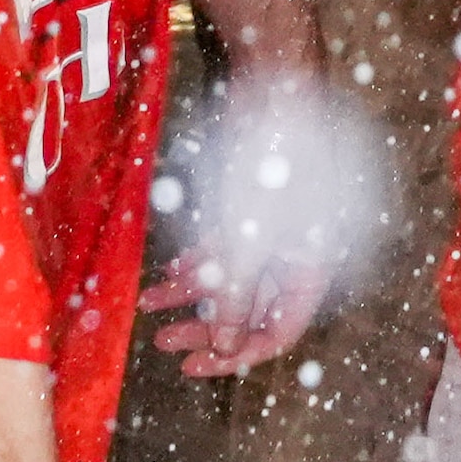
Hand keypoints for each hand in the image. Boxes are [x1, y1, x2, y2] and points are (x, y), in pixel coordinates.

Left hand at [145, 61, 352, 377]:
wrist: (275, 96)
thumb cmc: (270, 168)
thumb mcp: (247, 242)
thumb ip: (235, 297)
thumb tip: (223, 345)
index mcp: (310, 270)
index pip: (277, 333)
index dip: (236, 354)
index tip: (195, 365)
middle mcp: (295, 257)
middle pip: (251, 311)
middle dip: (207, 328)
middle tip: (166, 344)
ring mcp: (274, 233)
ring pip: (232, 279)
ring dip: (191, 296)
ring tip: (150, 308)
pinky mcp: (253, 210)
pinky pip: (225, 251)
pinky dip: (198, 264)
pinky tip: (167, 276)